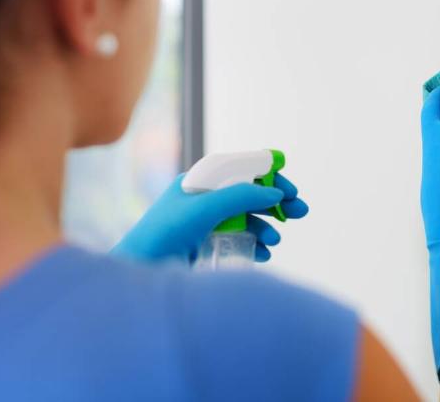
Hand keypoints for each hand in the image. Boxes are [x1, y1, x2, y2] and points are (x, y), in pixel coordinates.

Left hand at [112, 173, 308, 262]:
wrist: (139, 271)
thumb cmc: (163, 234)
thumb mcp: (205, 208)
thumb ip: (241, 197)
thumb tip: (274, 194)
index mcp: (199, 182)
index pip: (241, 170)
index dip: (267, 175)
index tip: (290, 188)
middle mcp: (203, 200)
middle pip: (248, 194)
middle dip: (275, 202)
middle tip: (300, 211)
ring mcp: (205, 224)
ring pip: (246, 219)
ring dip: (265, 226)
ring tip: (274, 240)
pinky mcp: (206, 247)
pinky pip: (239, 241)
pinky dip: (255, 245)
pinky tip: (264, 254)